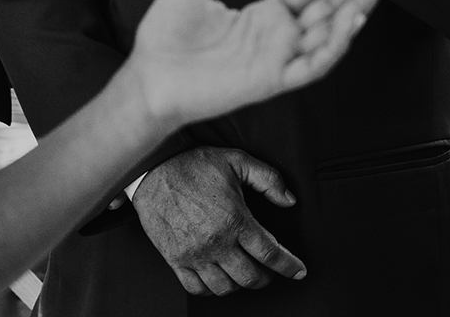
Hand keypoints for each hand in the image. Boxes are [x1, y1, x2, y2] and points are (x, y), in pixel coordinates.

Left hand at [125, 0, 395, 129]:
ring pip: (334, 29)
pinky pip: (315, 63)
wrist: (147, 76)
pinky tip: (353, 16)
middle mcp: (282, 35)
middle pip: (333, 1)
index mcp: (268, 13)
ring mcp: (282, 57)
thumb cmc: (166, 35)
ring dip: (359, 1)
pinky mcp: (274, 79)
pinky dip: (337, 43)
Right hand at [135, 146, 303, 295]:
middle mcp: (216, 241)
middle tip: (268, 271)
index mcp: (235, 219)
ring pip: (225, 287)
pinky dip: (210, 289)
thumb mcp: (236, 160)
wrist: (151, 168)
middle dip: (265, 278)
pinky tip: (217, 278)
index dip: (289, 266)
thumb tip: (289, 200)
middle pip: (250, 277)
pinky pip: (196, 288)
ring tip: (242, 273)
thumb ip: (268, 179)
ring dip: (239, 284)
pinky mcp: (175, 258)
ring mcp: (194, 253)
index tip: (298, 271)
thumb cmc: (192, 164)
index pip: (271, 253)